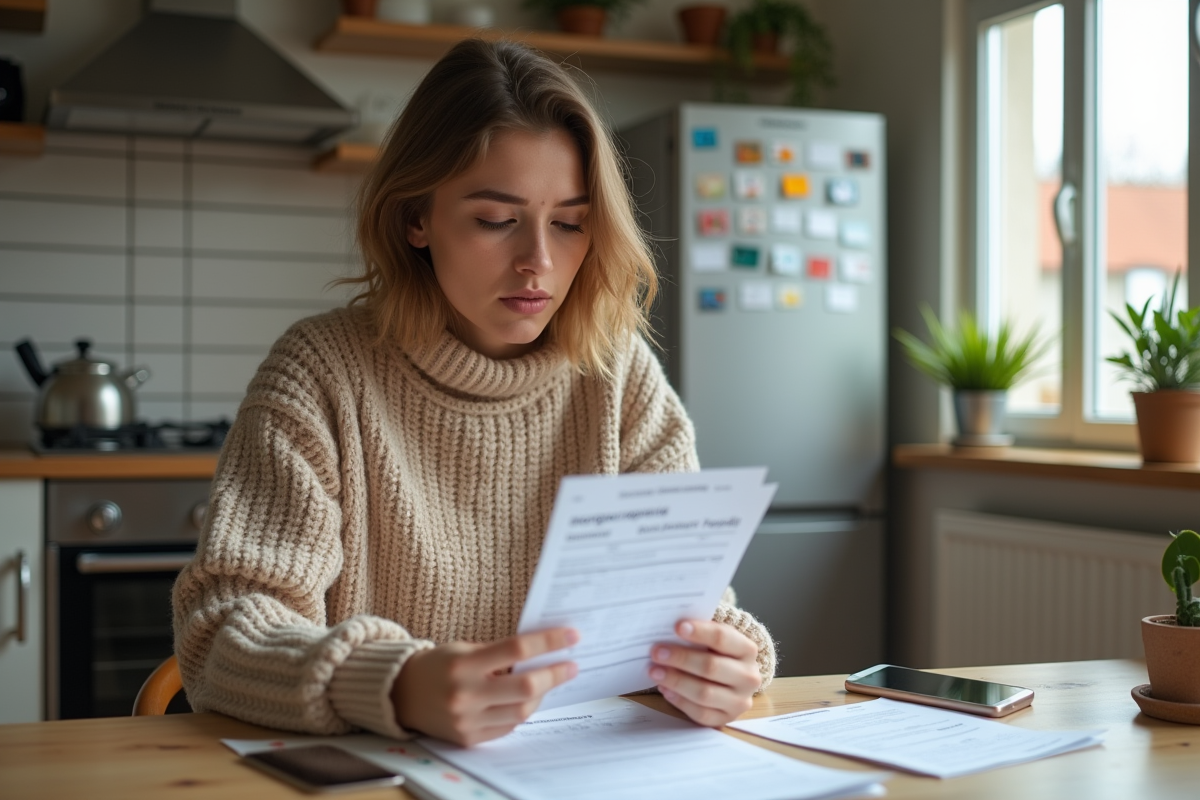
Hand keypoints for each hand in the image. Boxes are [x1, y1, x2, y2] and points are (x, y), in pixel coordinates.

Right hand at [391, 628, 578, 745]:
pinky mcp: (468, 738)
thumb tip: (542, 652)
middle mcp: (465, 694)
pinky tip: (527, 699)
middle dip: (554, 674)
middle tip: (571, 665)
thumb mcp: (465, 649)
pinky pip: (508, 727)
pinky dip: (522, 712)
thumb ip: (499, 653)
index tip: (572, 636)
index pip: (516, 649)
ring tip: (549, 681)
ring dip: (542, 695)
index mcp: (464, 664)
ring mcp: (467, 720)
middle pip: (525, 687)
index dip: (548, 642)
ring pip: (521, 712)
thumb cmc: (438, 665)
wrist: (401, 695)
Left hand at [649, 620, 759, 727]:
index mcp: (747, 650)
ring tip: (655, 671)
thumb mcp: (716, 638)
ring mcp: (739, 701)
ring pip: (704, 693)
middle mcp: (748, 677)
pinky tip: (665, 689)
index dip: (700, 632)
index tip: (677, 627)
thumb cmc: (718, 653)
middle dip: (681, 659)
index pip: (723, 638)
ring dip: (676, 681)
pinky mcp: (726, 718)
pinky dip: (679, 701)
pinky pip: (700, 713)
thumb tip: (668, 630)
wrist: (734, 680)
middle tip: (657, 652)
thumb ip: (699, 634)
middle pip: (711, 667)